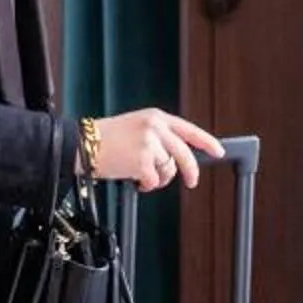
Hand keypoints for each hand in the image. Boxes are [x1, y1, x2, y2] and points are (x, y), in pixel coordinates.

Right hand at [86, 109, 224, 191]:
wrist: (84, 144)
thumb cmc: (107, 138)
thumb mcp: (137, 127)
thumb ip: (159, 136)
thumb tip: (179, 158)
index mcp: (156, 117)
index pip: (189, 130)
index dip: (207, 142)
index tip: (218, 152)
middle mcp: (155, 128)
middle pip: (184, 154)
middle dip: (190, 171)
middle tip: (191, 182)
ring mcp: (149, 144)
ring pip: (169, 170)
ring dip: (159, 178)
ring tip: (143, 176)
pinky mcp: (142, 161)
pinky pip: (154, 181)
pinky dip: (147, 185)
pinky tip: (135, 180)